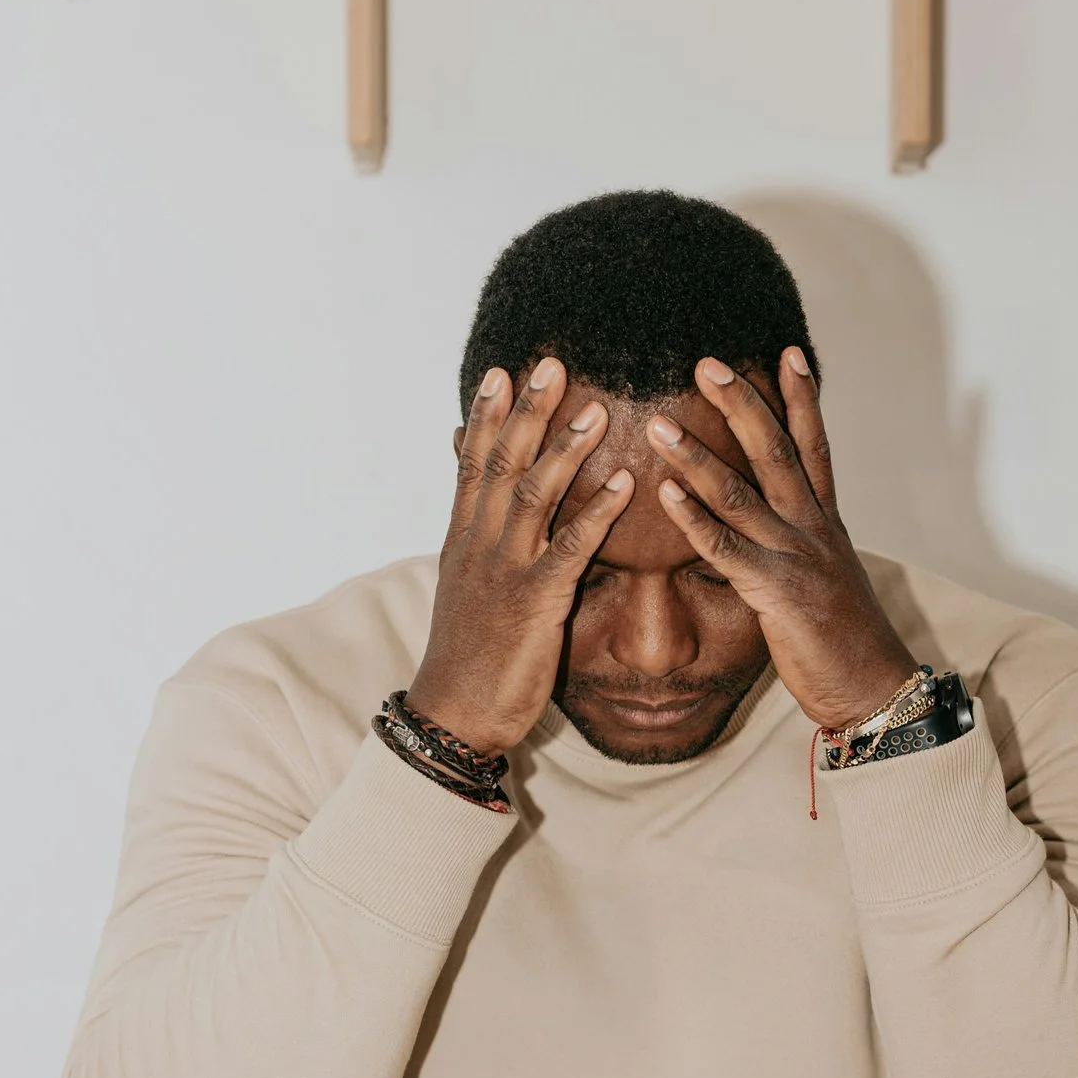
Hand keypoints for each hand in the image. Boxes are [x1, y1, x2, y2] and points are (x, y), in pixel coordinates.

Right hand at [408, 360, 633, 756]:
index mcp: (463, 542)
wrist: (453, 715)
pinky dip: (596, 513)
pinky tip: (625, 485)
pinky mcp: (534, 603)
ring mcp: (505, 571)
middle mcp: (479, 546)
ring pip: (532, 494)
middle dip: (525, 412)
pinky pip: (568, 548)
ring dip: (565, 449)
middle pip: (501, 464)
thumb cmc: (467, 659)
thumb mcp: (465, 592)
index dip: (487, 416)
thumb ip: (477, 547)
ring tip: (596, 409)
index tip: (502, 372)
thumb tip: (480, 518)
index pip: (472, 464)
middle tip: (550, 362)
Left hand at [646, 350, 919, 733]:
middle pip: (777, 451)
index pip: (814, 446)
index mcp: (826, 524)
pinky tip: (666, 493)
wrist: (874, 690)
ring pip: (743, 493)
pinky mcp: (779, 593)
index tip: (787, 352)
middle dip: (743, 403)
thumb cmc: (845, 643)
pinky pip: (728, 550)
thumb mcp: (824, 582)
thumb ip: (797, 549)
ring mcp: (798, 558)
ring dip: (698, 455)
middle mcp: (814, 529)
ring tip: (659, 423)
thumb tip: (773, 535)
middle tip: (706, 362)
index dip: (802, 398)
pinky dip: (695, 519)